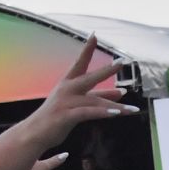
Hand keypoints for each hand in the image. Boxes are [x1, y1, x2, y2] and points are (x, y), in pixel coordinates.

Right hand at [24, 36, 133, 150]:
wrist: (35, 134)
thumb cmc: (57, 119)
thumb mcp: (79, 105)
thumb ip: (99, 97)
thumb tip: (121, 92)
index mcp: (67, 84)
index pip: (79, 63)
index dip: (86, 49)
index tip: (94, 35)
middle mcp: (66, 89)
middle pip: (89, 77)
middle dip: (106, 71)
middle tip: (120, 63)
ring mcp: (66, 102)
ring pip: (95, 100)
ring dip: (116, 106)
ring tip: (133, 110)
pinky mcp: (66, 116)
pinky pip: (89, 112)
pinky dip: (103, 112)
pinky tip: (116, 114)